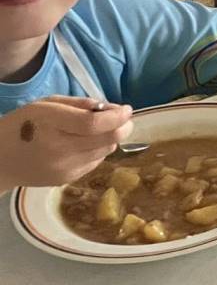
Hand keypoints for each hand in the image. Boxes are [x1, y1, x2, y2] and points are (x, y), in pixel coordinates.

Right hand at [0, 98, 133, 191]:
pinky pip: (96, 162)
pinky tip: (83, 145)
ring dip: (110, 138)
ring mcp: (65, 168)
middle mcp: (60, 149)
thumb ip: (80, 104)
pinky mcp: (68, 180)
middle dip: (123, 127)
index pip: (94, 123)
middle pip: (108, 139)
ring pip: (106, 151)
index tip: (126, 109)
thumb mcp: (45, 104)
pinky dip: (98, 151)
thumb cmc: (22, 125)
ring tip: (98, 131)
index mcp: (51, 125)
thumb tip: (111, 109)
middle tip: (123, 119)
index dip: (117, 116)